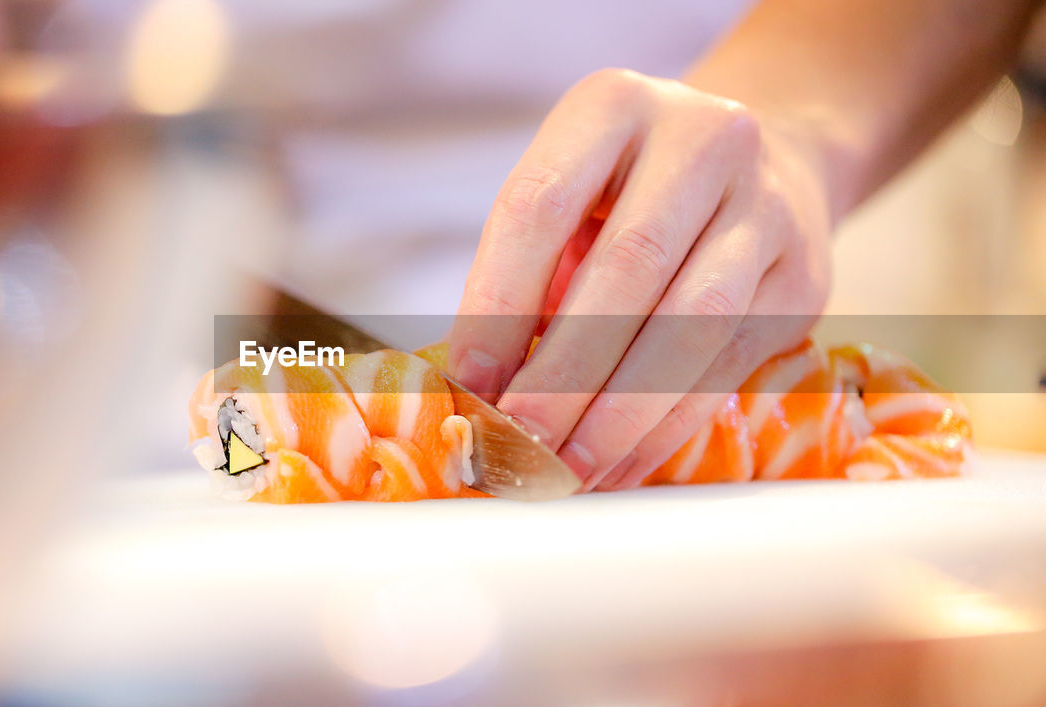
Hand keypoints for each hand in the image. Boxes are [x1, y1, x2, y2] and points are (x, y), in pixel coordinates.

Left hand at [448, 68, 832, 490]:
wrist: (768, 159)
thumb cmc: (633, 189)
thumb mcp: (573, 193)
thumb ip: (531, 271)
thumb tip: (484, 389)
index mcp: (613, 106)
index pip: (539, 206)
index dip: (497, 305)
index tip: (470, 383)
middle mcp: (703, 139)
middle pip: (624, 269)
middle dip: (562, 375)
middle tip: (518, 443)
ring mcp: (765, 206)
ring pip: (690, 325)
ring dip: (619, 415)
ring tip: (566, 470)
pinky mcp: (804, 276)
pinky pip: (726, 366)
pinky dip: (665, 427)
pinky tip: (618, 464)